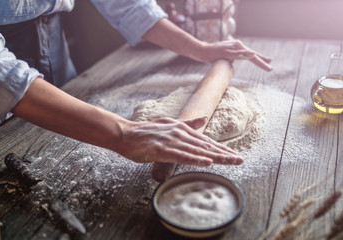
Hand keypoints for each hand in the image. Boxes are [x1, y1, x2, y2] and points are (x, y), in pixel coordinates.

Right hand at [119, 116, 242, 165]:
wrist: (125, 133)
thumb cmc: (146, 132)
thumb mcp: (169, 124)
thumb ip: (188, 123)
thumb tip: (204, 118)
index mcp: (182, 129)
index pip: (206, 141)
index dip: (221, 149)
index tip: (234, 155)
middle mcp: (180, 134)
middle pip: (206, 146)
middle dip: (224, 154)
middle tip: (240, 160)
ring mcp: (171, 141)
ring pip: (197, 150)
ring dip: (215, 156)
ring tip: (230, 161)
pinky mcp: (162, 150)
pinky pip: (181, 156)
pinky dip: (195, 159)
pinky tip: (207, 162)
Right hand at [201, 39, 272, 70]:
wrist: (203, 51)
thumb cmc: (214, 55)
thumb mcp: (226, 57)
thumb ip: (232, 58)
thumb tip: (233, 65)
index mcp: (238, 48)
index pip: (252, 55)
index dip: (261, 58)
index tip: (270, 61)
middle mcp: (237, 46)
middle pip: (252, 55)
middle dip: (262, 61)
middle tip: (270, 68)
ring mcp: (232, 48)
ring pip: (247, 54)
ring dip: (257, 58)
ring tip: (267, 61)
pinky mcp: (227, 52)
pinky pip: (237, 54)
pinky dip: (245, 54)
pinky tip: (251, 54)